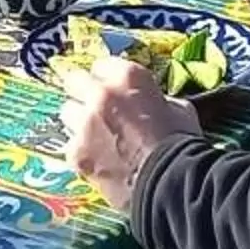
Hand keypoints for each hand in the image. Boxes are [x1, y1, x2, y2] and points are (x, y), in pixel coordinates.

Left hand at [65, 57, 201, 211]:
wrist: (170, 183)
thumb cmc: (181, 144)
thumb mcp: (179, 109)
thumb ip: (158, 100)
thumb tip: (153, 104)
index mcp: (128, 77)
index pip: (103, 65)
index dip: (108, 79)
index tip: (112, 90)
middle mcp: (101, 93)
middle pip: (75, 81)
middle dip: (83, 92)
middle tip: (94, 107)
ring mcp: (85, 122)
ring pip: (68, 112)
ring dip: (79, 121)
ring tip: (95, 137)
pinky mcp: (76, 152)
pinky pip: (71, 145)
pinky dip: (82, 152)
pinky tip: (98, 162)